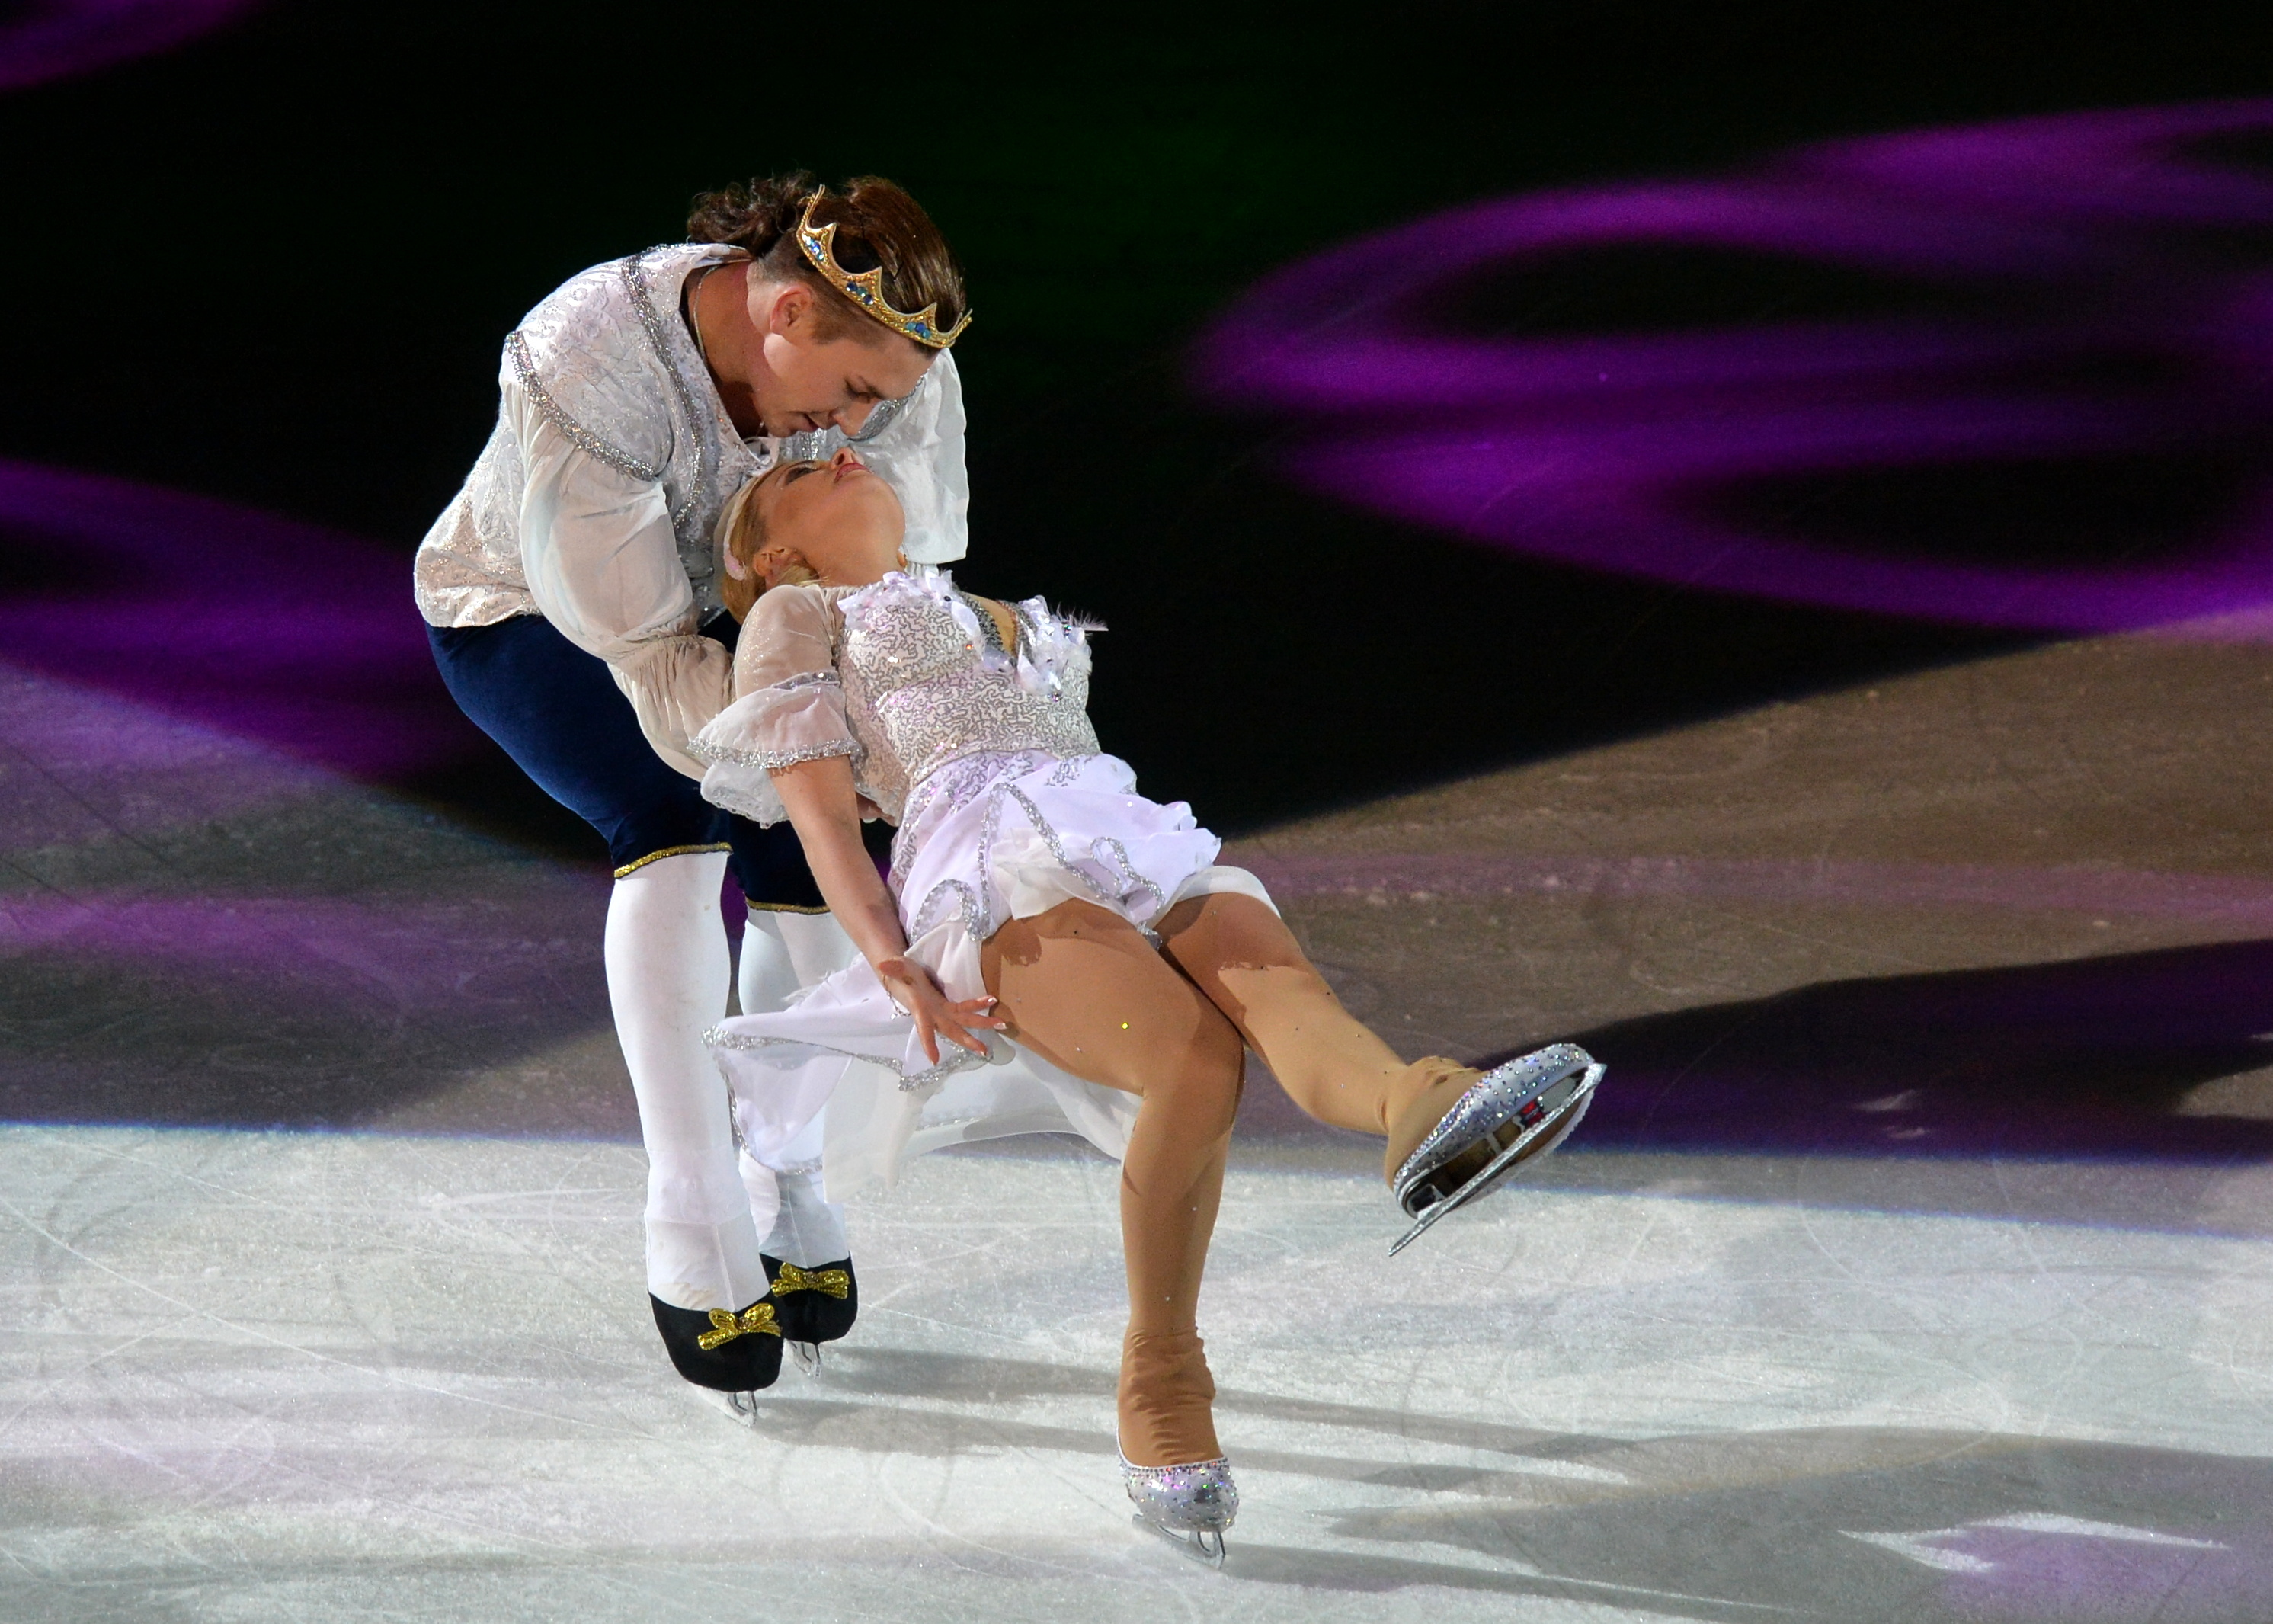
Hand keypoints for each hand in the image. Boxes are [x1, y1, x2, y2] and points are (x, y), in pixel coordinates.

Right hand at [873, 956, 1005, 1065]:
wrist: (903, 976)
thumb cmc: (898, 973)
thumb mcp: (895, 968)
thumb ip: (892, 967)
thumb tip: (883, 964)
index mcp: (919, 1009)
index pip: (924, 1028)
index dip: (928, 1043)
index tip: (934, 1060)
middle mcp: (933, 1014)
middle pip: (952, 1030)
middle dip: (968, 1040)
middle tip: (984, 1051)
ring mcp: (941, 1011)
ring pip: (963, 1021)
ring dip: (982, 1024)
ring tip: (1002, 1025)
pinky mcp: (947, 1005)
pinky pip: (965, 1008)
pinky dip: (978, 1006)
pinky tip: (992, 1002)